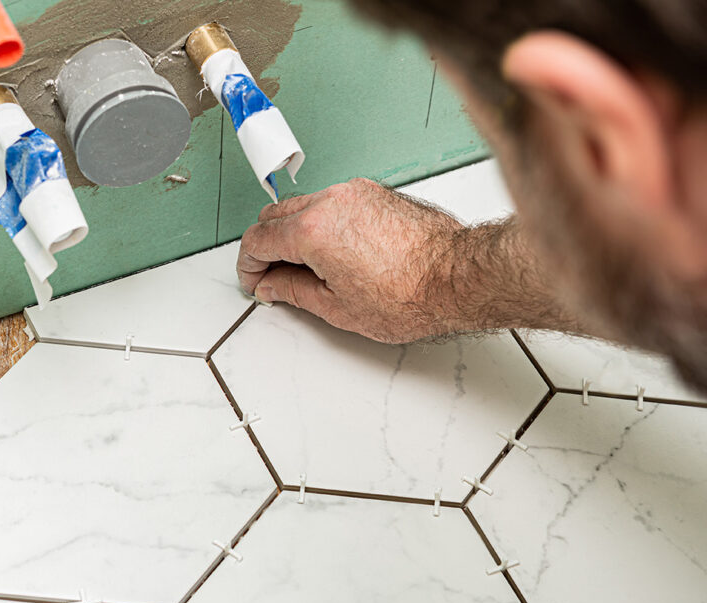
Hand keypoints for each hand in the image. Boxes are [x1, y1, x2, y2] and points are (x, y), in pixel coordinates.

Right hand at [237, 177, 466, 343]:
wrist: (457, 277)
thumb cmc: (410, 294)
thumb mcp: (337, 307)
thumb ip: (293, 290)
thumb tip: (273, 285)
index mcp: (313, 230)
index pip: (258, 239)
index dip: (249, 265)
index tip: (254, 280)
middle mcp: (331, 202)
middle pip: (274, 216)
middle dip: (267, 246)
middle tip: (273, 276)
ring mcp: (355, 193)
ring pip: (304, 206)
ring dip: (294, 232)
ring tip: (307, 267)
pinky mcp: (375, 193)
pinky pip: (333, 202)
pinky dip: (322, 222)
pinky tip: (333, 251)